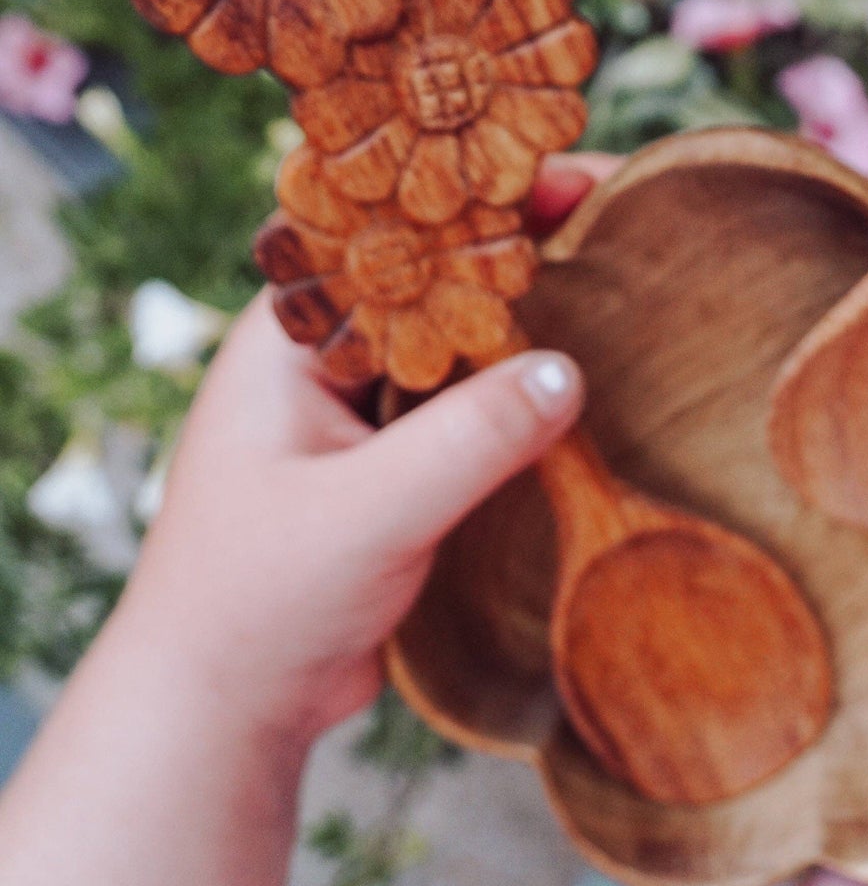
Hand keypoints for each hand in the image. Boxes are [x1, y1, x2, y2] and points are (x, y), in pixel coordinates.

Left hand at [117, 152, 621, 747]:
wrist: (224, 709)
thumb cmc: (255, 602)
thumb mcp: (362, 514)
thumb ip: (465, 441)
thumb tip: (570, 371)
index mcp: (294, 334)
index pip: (396, 233)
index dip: (482, 196)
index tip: (573, 176)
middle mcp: (333, 354)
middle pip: (441, 274)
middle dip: (525, 245)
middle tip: (622, 217)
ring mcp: (370, 409)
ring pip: (467, 340)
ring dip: (535, 318)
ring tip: (625, 280)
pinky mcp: (403, 461)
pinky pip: (477, 404)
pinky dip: (529, 389)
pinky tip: (592, 376)